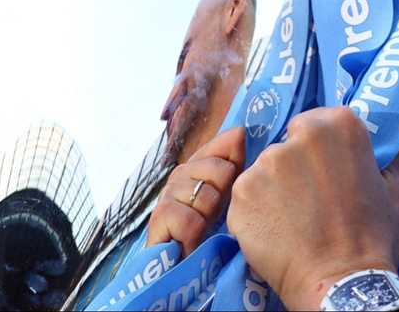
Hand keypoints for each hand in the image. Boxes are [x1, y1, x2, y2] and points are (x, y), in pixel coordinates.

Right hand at [148, 127, 246, 256]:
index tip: (233, 184)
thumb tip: (240, 130)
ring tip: (203, 230)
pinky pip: (190, 221)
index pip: (221, 146)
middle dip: (225, 197)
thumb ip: (234, 162)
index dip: (233, 167)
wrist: (183, 267)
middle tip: (216, 215)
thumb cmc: (209, 232)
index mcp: (197, 166)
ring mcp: (166, 197)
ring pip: (206, 197)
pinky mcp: (157, 220)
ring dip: (210, 218)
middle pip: (219, 170)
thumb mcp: (228, 195)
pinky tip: (191, 241)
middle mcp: (179, 176)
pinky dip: (195, 234)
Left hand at [228, 107, 398, 310]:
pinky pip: (246, 196)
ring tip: (294, 220)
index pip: (313, 124)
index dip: (317, 153)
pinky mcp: (241, 193)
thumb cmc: (372, 236)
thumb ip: (398, 147)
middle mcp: (298, 136)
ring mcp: (265, 164)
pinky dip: (256, 212)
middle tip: (311, 202)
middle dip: (294, 169)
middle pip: (286, 145)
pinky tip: (276, 231)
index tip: (326, 177)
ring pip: (264, 170)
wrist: (341, 282)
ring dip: (273, 191)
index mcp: (338, 125)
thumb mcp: (392, 187)